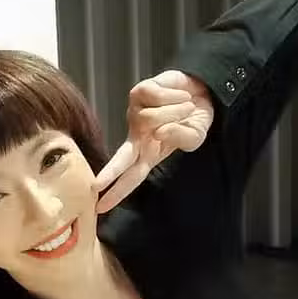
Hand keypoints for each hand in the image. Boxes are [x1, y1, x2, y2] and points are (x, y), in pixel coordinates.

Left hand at [95, 70, 214, 212]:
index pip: (131, 176)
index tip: (100, 207)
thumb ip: (180, 138)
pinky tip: (179, 96)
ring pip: (152, 118)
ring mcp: (135, 113)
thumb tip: (159, 131)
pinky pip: (158, 97)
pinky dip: (176, 96)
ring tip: (185, 107)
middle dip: (111, 171)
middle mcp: (137, 134)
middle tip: (95, 186)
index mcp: (148, 152)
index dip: (117, 191)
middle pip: (122, 156)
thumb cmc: (194, 119)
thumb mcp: (195, 137)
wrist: (202, 91)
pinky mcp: (139, 92)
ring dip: (178, 111)